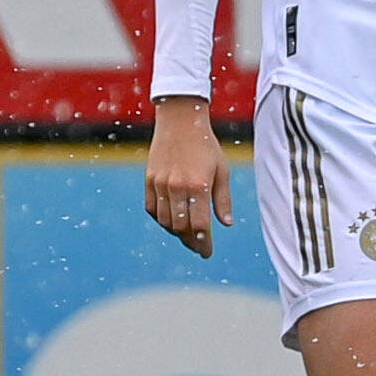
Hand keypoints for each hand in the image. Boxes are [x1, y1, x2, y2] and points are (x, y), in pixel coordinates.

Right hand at [145, 96, 232, 258]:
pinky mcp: (149, 181)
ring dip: (176, 232)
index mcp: (198, 186)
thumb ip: (223, 199)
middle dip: (190, 241)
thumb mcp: (222, 171)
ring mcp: (160, 184)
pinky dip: (162, 220)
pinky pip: (152, 209)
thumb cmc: (206, 146)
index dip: (203, 242)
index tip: (207, 253)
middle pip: (180, 227)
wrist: (180, 123)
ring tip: (188, 237)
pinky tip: (173, 222)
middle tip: (199, 247)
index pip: (199, 225)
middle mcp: (176, 187)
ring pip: (165, 221)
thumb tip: (226, 224)